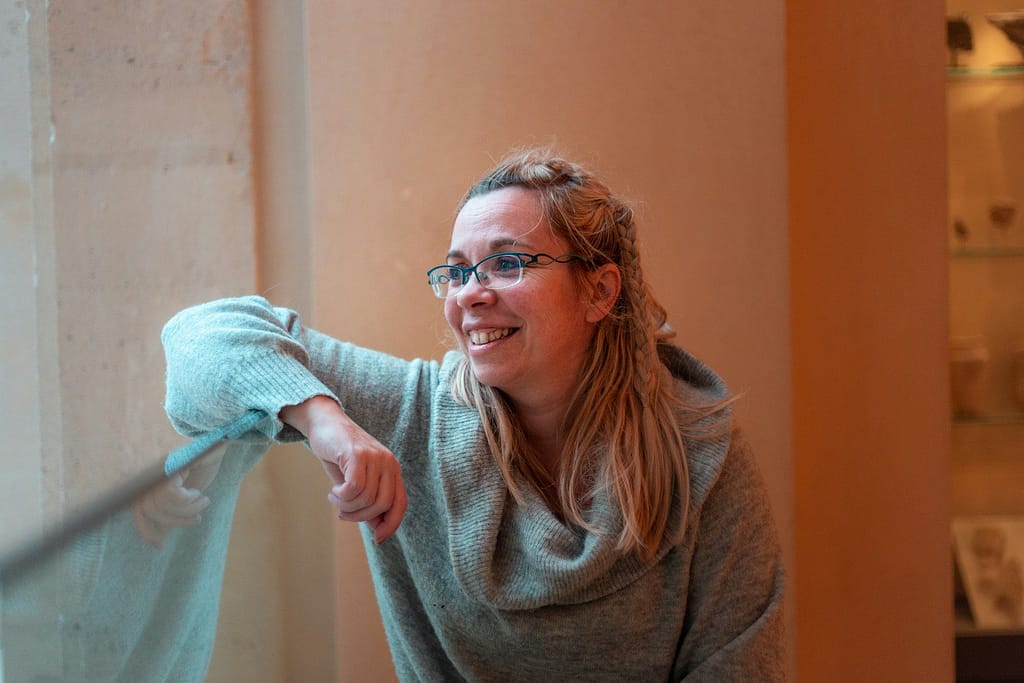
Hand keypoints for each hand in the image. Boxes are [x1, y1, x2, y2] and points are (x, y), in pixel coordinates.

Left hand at [131, 447, 224, 547]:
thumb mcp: (186, 490)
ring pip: (163, 505)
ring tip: (203, 502)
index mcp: (148, 478)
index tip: (159, 546)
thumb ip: (171, 507)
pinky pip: (174, 497)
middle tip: (197, 519)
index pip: (137, 510)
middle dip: (175, 521)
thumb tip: (161, 533)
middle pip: (150, 511)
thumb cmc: (202, 464)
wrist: (218, 441)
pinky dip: (190, 501)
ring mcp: (156, 468)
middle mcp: (147, 472)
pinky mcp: (168, 466)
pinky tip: (199, 493)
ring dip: (188, 510)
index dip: (145, 529)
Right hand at [281, 396, 406, 542]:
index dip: (391, 524)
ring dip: (346, 506)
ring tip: (335, 497)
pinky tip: (333, 490)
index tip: (378, 539)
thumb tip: (377, 527)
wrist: (324, 422)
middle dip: (360, 517)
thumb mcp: (356, 481)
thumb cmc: (339, 454)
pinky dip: (341, 496)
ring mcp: (375, 456)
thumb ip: (368, 500)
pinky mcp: (358, 454)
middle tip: (342, 513)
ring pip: (366, 498)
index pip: (400, 503)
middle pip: (382, 504)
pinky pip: (354, 487)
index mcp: (392, 469)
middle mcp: (388, 462)